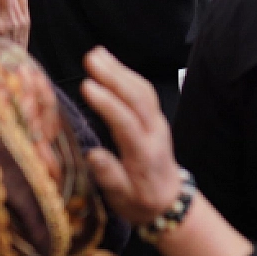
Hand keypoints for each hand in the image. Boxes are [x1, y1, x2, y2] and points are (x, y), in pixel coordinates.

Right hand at [80, 48, 183, 226]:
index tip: (86, 86)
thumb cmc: (141, 201)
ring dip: (120, 69)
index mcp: (143, 154)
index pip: (125, 123)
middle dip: (114, 75)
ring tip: (97, 53)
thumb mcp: (122, 199)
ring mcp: (158, 123)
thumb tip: (93, 155)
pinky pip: (144, 91)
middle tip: (90, 58)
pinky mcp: (156, 118)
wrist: (170, 201)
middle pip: (137, 98)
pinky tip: (112, 64)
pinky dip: (128, 74)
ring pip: (142, 90)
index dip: (107, 103)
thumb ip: (110, 177)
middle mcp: (154, 133)